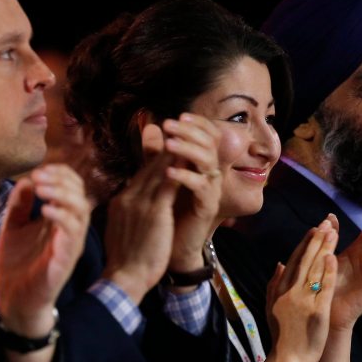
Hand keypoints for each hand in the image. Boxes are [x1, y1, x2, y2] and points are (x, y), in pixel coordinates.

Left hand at [0, 163, 89, 336]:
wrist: (14, 301)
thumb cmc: (17, 266)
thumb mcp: (13, 228)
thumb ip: (19, 206)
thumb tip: (26, 181)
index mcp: (59, 220)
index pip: (72, 188)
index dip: (60, 174)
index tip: (39, 170)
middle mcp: (70, 230)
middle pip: (80, 194)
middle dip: (61, 180)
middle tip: (39, 176)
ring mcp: (70, 244)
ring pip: (80, 211)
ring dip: (62, 195)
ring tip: (42, 190)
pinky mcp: (66, 259)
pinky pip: (72, 233)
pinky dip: (61, 217)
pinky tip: (45, 211)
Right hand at [102, 124, 178, 302]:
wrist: (123, 278)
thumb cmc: (127, 260)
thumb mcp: (126, 229)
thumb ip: (132, 211)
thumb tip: (142, 204)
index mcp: (122, 200)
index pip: (142, 172)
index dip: (159, 156)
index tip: (173, 142)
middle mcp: (129, 196)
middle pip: (151, 165)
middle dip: (170, 147)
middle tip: (186, 130)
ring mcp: (139, 202)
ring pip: (160, 169)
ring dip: (176, 152)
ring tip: (191, 137)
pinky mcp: (153, 212)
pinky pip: (168, 184)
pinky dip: (179, 170)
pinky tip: (192, 159)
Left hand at [161, 113, 224, 272]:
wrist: (171, 246)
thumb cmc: (168, 211)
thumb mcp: (161, 178)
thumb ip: (158, 154)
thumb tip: (150, 127)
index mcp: (202, 164)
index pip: (208, 135)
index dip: (197, 123)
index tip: (179, 115)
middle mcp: (211, 174)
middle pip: (209, 143)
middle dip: (189, 131)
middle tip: (169, 125)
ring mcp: (211, 190)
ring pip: (207, 162)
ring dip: (188, 150)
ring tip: (169, 144)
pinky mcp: (207, 206)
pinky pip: (201, 187)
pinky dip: (185, 177)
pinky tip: (168, 173)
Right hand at [266, 220, 337, 361]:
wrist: (288, 359)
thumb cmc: (282, 334)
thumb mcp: (272, 306)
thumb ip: (275, 284)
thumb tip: (280, 263)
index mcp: (280, 289)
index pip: (294, 261)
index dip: (305, 243)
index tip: (314, 228)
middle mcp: (290, 292)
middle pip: (304, 260)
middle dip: (316, 240)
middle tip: (326, 222)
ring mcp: (303, 301)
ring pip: (314, 270)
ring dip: (323, 249)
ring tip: (332, 232)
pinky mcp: (316, 312)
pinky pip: (322, 289)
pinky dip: (327, 273)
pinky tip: (333, 258)